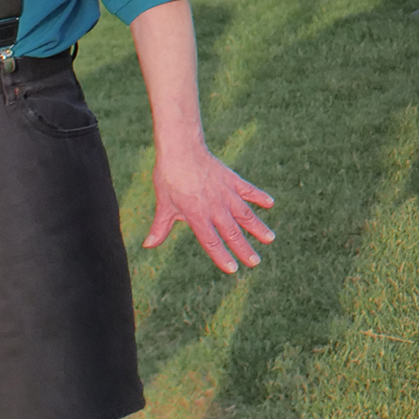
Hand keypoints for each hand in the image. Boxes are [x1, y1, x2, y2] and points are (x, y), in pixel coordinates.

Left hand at [143, 143, 274, 272]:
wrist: (181, 149)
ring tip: (270, 239)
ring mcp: (226, 193)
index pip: (211, 241)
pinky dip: (259, 196)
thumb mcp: (164, 204)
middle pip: (232, 232)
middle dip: (245, 249)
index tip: (233, 269)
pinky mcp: (232, 180)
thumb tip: (148, 245)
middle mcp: (215, 207)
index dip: (222, 256)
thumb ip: (160, 227)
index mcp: (197, 215)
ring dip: (258, 227)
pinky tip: (270, 203)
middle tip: (256, 262)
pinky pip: (248, 190)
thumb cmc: (169, 177)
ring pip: (245, 214)